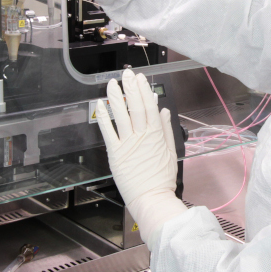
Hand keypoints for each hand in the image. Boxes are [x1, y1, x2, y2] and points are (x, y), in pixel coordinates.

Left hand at [95, 69, 186, 245]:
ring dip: (116, 98)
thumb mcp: (170, 151)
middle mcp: (141, 136)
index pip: (150, 107)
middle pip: (136, 107)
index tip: (141, 78)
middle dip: (131, 88)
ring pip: (121, 116)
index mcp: (156, 135)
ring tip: (112, 83)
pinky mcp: (115, 154)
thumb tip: (163, 110)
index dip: (144, 91)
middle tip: (127, 74)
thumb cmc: (161, 178)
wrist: (151, 198)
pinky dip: (103, 117)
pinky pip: (108, 132)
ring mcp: (127, 144)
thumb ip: (165, 129)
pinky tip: (100, 105)